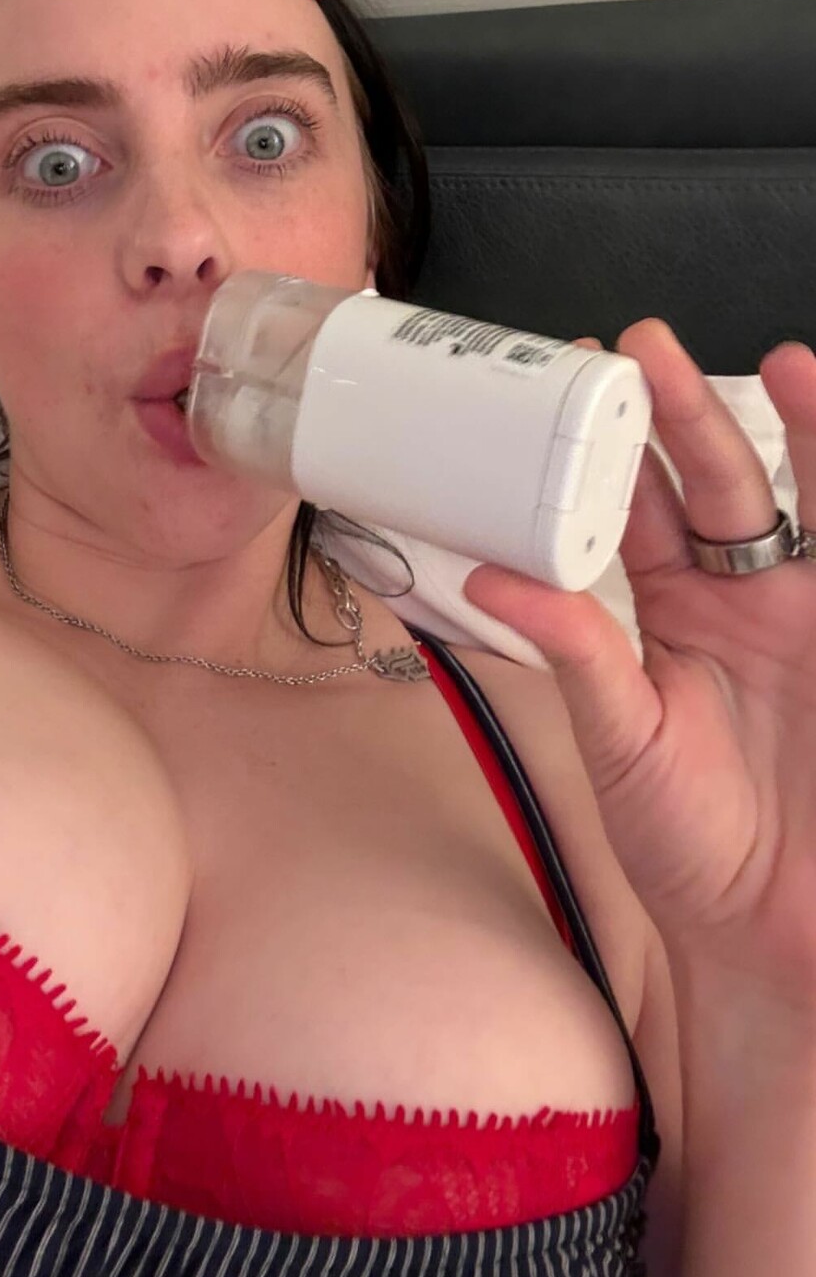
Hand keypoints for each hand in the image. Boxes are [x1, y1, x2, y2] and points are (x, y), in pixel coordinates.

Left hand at [462, 320, 815, 1011]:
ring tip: (786, 365)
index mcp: (670, 611)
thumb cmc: (687, 842)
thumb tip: (492, 580)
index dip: (606, 445)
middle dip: (680, 412)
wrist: (773, 928)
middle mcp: (740, 595)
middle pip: (713, 481)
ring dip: (794, 431)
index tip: (570, 379)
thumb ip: (573, 653)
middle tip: (644, 348)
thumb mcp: (618, 739)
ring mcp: (806, 610)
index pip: (634, 506)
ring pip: (801, 499)